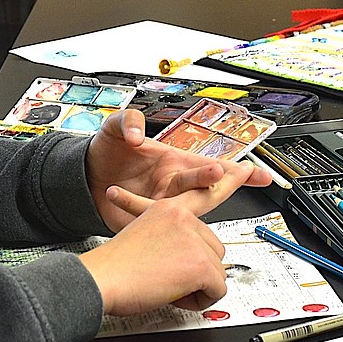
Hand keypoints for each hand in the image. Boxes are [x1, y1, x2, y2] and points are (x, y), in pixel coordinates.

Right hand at [78, 198, 227, 315]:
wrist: (101, 278)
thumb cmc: (114, 265)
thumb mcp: (144, 233)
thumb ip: (170, 236)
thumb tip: (189, 254)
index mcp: (169, 208)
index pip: (202, 221)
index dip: (201, 237)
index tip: (206, 226)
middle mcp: (184, 218)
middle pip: (215, 250)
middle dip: (199, 270)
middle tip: (171, 278)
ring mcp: (194, 241)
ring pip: (219, 272)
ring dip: (199, 286)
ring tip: (169, 287)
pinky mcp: (200, 265)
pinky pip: (219, 290)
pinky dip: (200, 301)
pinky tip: (175, 297)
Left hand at [85, 109, 271, 231]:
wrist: (83, 177)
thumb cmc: (107, 151)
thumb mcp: (117, 126)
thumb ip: (129, 121)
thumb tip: (137, 135)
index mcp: (177, 163)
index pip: (214, 168)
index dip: (239, 172)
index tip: (259, 173)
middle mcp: (174, 186)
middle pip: (203, 188)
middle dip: (214, 180)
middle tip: (219, 172)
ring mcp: (161, 205)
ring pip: (182, 207)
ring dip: (184, 199)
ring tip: (179, 184)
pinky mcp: (143, 221)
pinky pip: (150, 220)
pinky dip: (142, 212)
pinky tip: (127, 200)